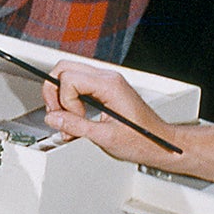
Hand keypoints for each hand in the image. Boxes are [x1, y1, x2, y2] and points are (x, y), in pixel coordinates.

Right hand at [44, 59, 182, 166]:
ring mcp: (106, 82)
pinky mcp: (105, 89)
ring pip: (69, 74)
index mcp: (110, 85)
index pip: (70, 79)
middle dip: (54, 93)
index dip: (65, 101)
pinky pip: (78, 85)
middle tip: (58, 115)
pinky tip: (74, 119)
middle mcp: (108, 78)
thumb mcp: (105, 137)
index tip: (72, 119)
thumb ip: (76, 126)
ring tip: (66, 120)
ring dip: (61, 97)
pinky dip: (70, 100)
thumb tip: (53, 117)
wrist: (160, 144)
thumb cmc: (143, 140)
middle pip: (65, 68)